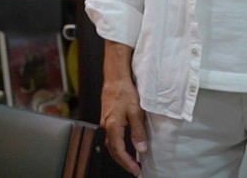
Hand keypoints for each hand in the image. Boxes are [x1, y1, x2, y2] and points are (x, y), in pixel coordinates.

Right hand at [101, 42, 145, 176]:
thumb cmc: (125, 92)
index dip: (128, 163)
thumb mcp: (136, 112)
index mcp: (113, 126)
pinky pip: (111, 136)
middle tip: (135, 169)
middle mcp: (106, 126)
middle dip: (123, 162)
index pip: (119, 151)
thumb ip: (138, 131)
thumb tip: (141, 149)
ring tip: (131, 160)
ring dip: (120, 154)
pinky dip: (118, 145)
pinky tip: (126, 145)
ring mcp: (105, 122)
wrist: (115, 77)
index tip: (137, 170)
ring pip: (111, 144)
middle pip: (113, 150)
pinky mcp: (107, 117)